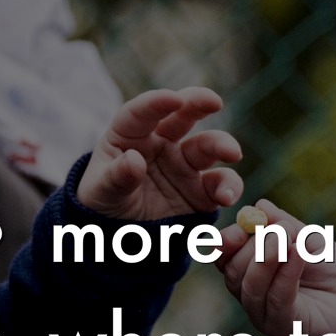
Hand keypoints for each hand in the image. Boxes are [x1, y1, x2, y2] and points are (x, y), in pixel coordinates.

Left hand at [77, 87, 242, 219]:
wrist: (122, 236)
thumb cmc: (105, 203)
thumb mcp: (102, 192)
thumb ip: (117, 176)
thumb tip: (134, 160)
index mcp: (131, 135)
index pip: (142, 113)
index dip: (157, 103)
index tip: (174, 99)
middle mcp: (162, 144)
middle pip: (183, 117)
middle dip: (200, 104)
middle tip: (215, 101)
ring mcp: (185, 166)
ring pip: (208, 147)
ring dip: (223, 146)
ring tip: (234, 154)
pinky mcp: (203, 192)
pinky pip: (221, 185)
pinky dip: (229, 188)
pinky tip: (227, 197)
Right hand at [217, 200, 335, 335]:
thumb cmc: (330, 266)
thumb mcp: (303, 237)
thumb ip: (281, 223)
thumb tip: (259, 207)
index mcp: (248, 273)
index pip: (223, 257)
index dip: (227, 240)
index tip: (245, 223)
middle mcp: (252, 297)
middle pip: (233, 272)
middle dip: (254, 246)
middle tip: (281, 229)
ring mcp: (267, 316)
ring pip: (251, 288)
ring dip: (269, 257)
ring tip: (290, 238)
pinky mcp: (288, 329)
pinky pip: (277, 300)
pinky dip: (286, 273)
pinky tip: (299, 252)